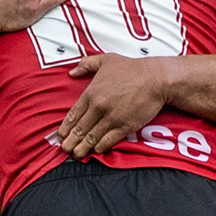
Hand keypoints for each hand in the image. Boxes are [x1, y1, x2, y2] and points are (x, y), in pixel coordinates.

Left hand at [56, 53, 170, 157]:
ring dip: (82, 148)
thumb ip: (86, 64)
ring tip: (76, 155)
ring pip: (91, 138)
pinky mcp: (124, 126)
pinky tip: (95, 151)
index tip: (60, 136)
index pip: (72, 115)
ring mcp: (111, 118)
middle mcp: (98, 107)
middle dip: (70, 142)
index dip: (65, 129)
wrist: (155, 78)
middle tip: (65, 150)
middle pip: (79, 130)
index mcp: (91, 93)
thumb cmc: (132, 68)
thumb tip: (72, 71)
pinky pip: (108, 140)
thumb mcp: (105, 60)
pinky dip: (100, 147)